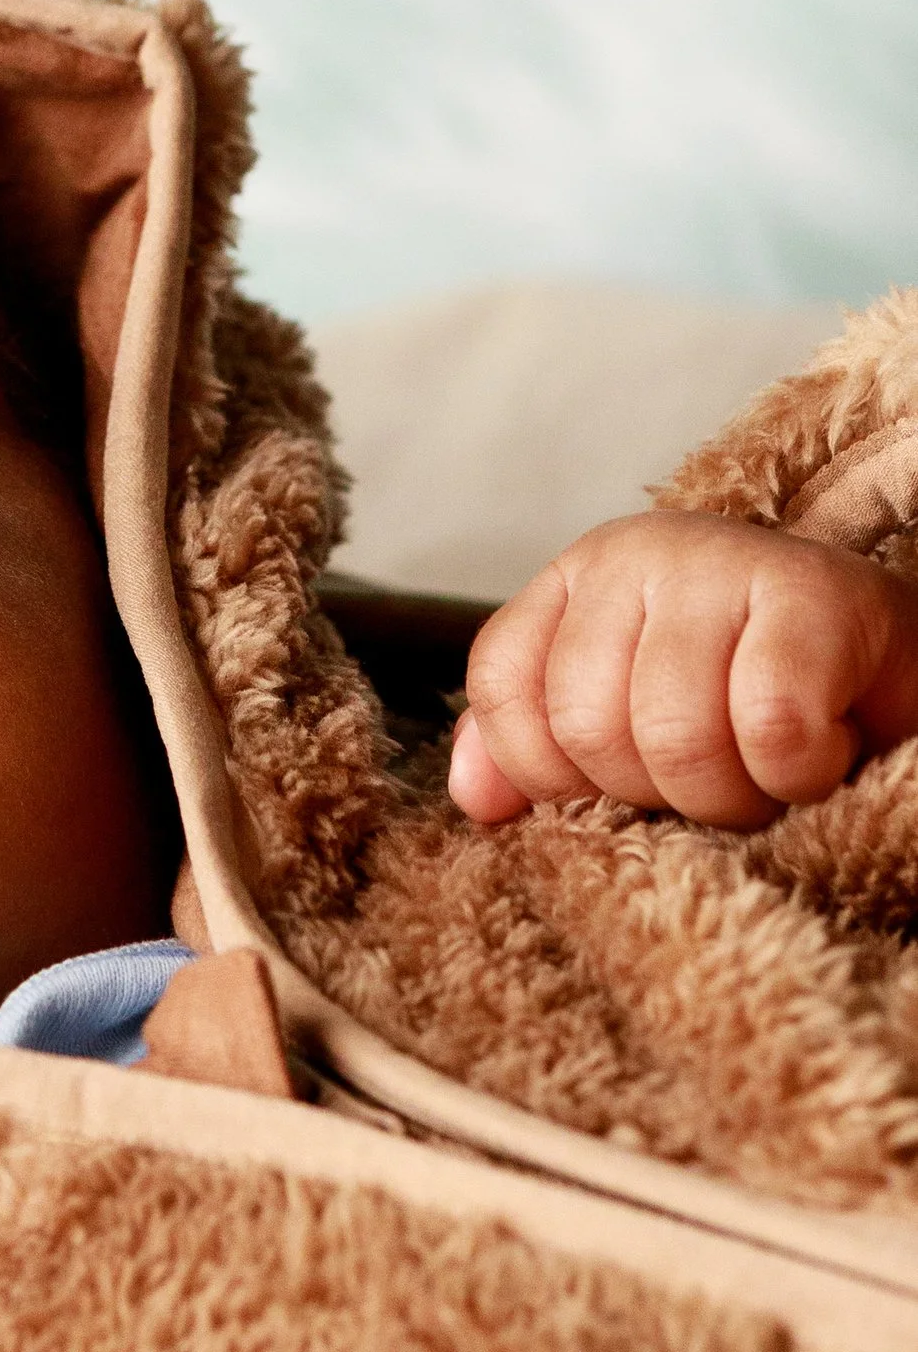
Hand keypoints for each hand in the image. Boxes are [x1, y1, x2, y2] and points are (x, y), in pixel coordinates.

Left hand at [450, 513, 917, 829]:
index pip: (506, 687)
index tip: (624, 788)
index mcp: (579, 580)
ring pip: (673, 735)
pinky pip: (770, 727)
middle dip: (659, 794)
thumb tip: (476, 800)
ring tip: (770, 775)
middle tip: (721, 781)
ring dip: (732, 797)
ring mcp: (725, 560)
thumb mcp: (633, 719)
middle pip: (587, 725)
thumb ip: (539, 749)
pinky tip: (822, 754)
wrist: (895, 672)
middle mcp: (638, 551)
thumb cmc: (754, 701)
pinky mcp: (816, 593)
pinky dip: (798, 774)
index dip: (554, 773)